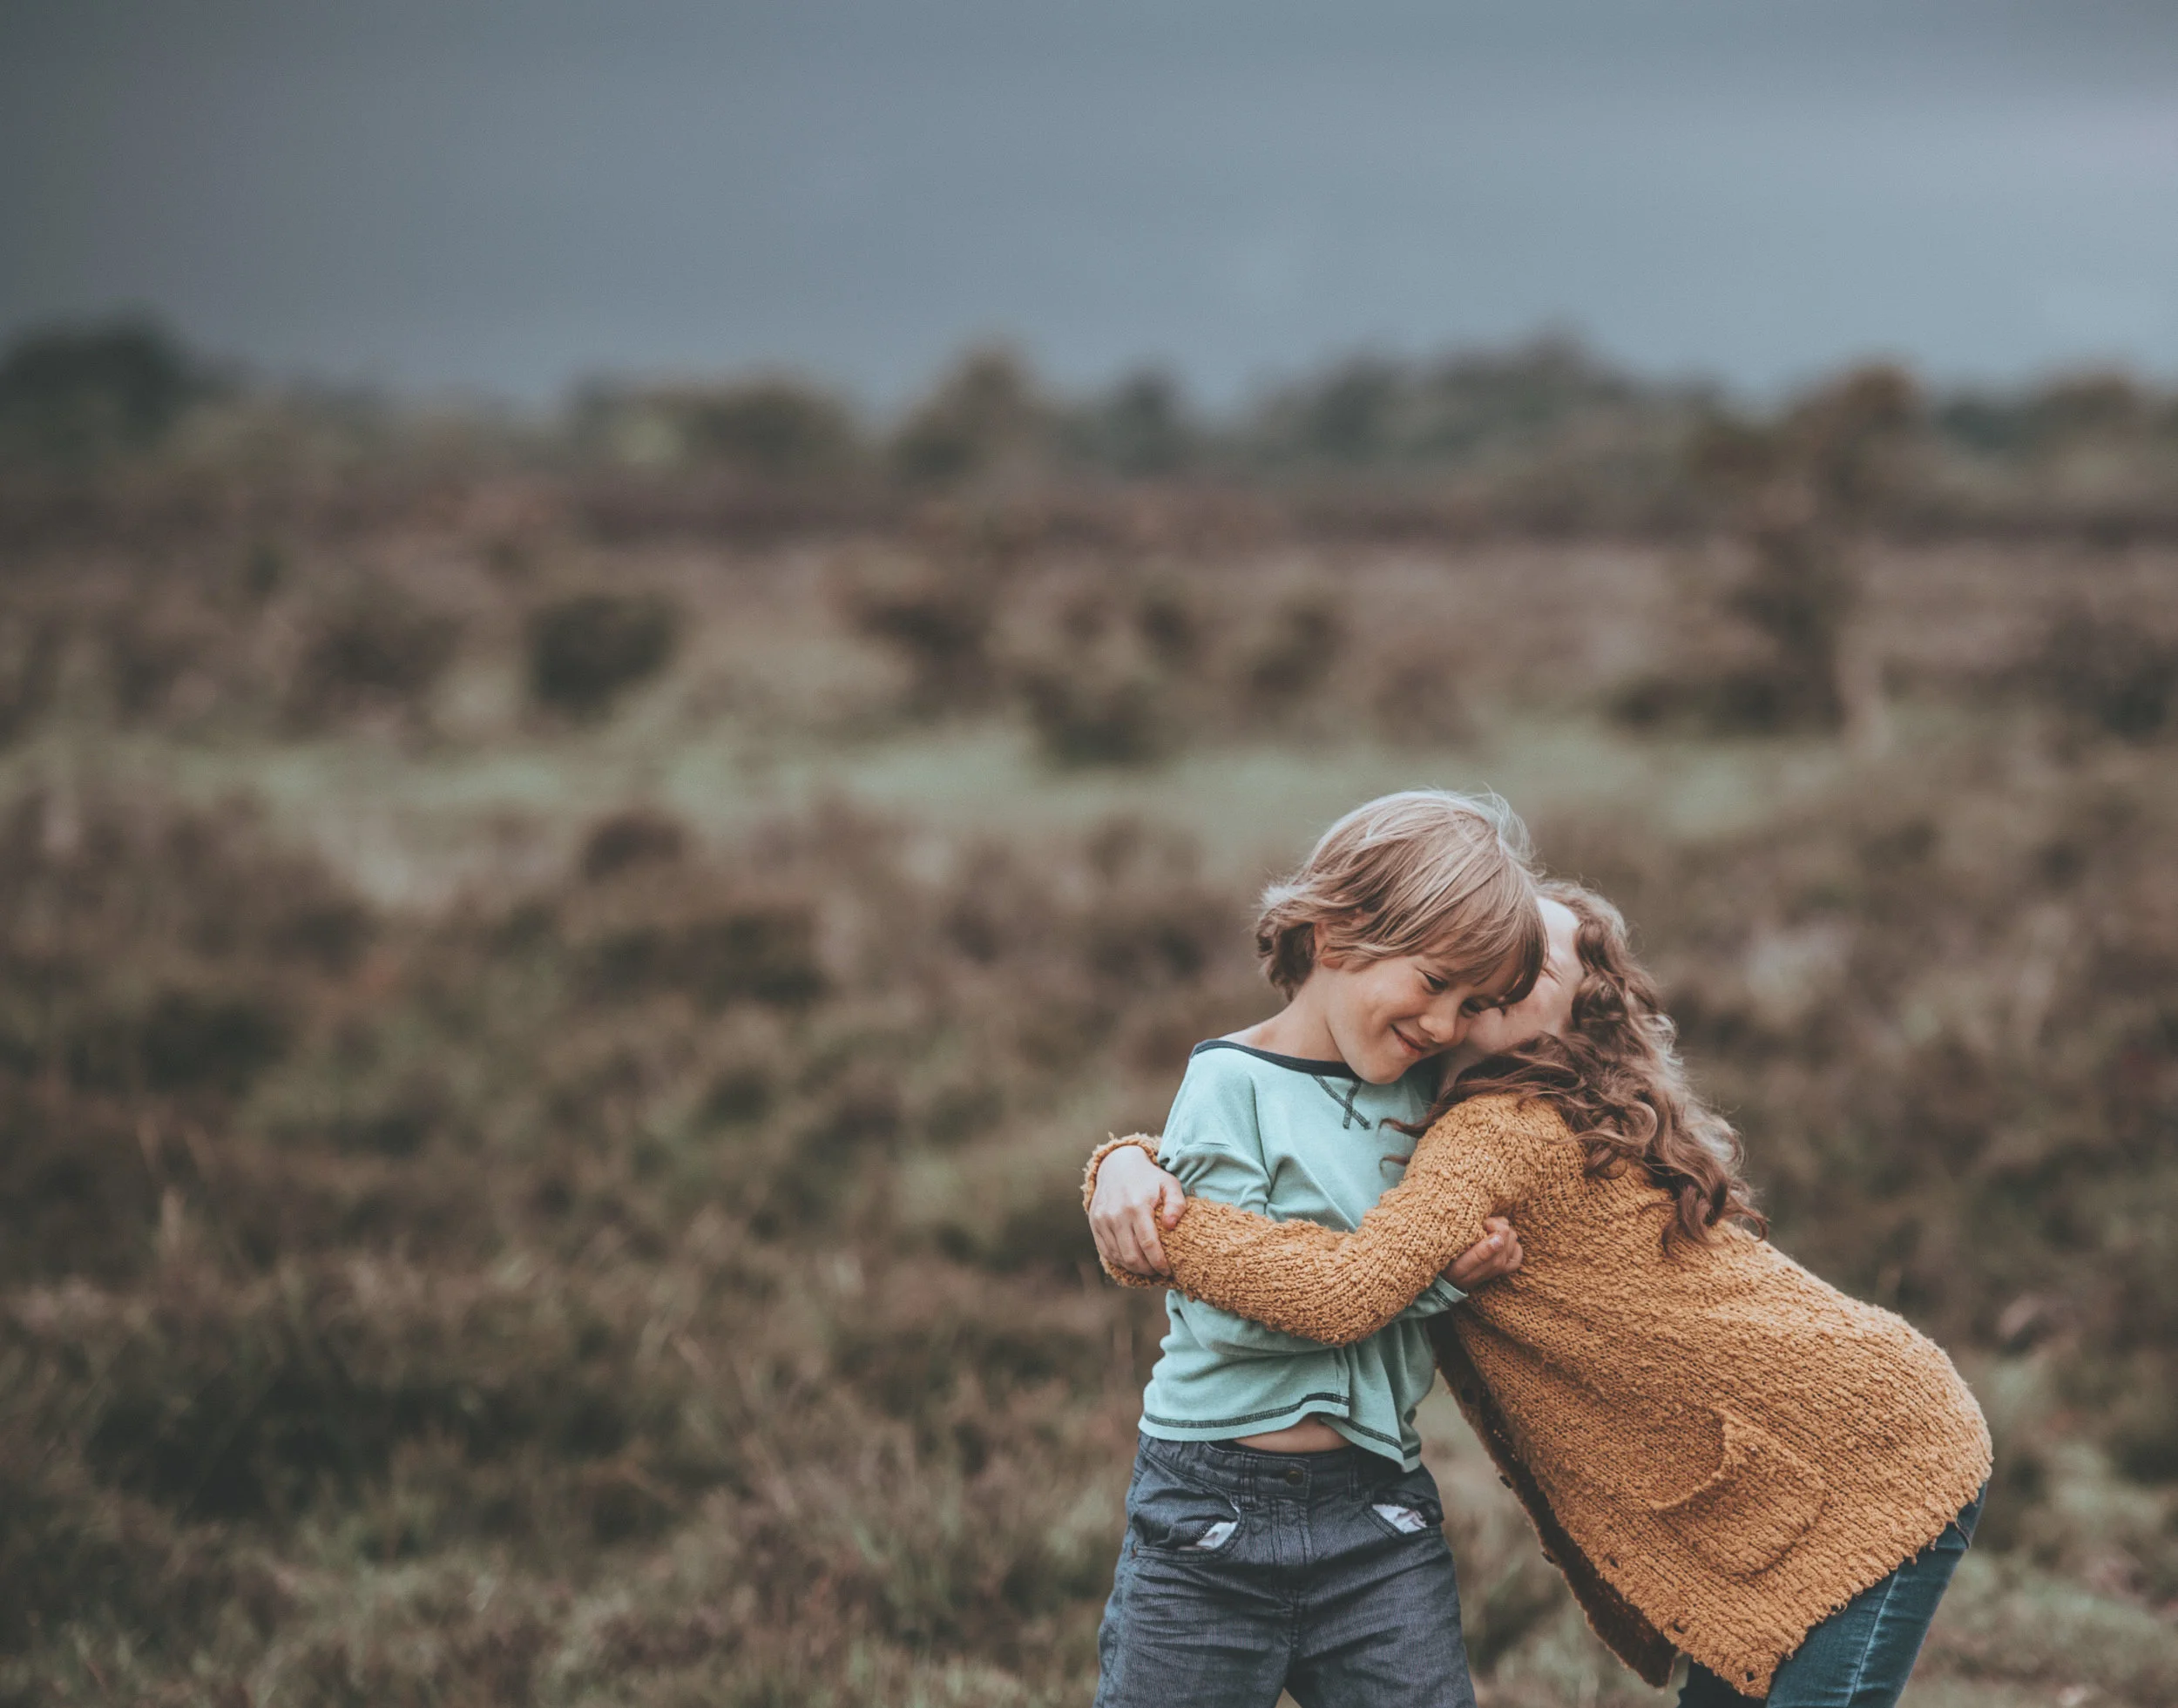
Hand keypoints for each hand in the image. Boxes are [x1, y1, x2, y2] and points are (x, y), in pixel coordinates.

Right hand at [1090, 1145, 1185, 1277]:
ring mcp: (1103, 1220)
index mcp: (1137, 1205)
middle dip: (1147, 1270)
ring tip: (1147, 1267)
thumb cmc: (1149, 1178)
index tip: (1167, 1271)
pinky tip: (1132, 1260)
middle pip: (1132, 1256)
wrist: (1117, 1164)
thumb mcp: (1169, 1184)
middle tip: (1158, 1270)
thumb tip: (1171, 1226)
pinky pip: (1106, 1251)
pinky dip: (1119, 1261)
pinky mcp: (1095, 1223)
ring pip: (1118, 1257)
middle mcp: (1117, 1214)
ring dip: (1134, 1268)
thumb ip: (1177, 1204)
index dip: (1159, 1262)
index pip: (1148, 1244)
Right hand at [1445, 1216, 1522, 1290]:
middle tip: (1480, 1228)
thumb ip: (1480, 1253)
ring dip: (1500, 1231)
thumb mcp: (1460, 1264)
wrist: (1450, 1283)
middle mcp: (1502, 1263)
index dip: (1490, 1223)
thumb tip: (1499, 1240)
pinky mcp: (1505, 1266)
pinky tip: (1499, 1241)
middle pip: (1509, 1233)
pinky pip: (1517, 1253)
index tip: (1478, 1225)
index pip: (1503, 1231)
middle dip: (1495, 1225)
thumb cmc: (1451, 1269)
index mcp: (1493, 1261)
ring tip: (1485, 1232)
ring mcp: (1505, 1265)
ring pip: (1513, 1237)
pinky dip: (1511, 1244)